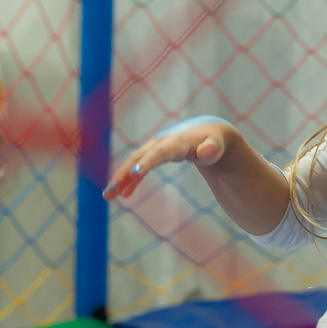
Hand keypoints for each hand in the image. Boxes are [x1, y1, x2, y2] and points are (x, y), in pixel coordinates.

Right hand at [103, 120, 233, 199]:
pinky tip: (121, 193)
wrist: (208, 132)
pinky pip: (137, 166)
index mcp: (177, 141)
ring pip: (134, 162)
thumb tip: (207, 152)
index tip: (135, 174)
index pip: (160, 153)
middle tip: (112, 190)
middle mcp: (161, 142)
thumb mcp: (218, 145)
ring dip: (120, 177)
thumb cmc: (214, 141)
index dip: (147, 163)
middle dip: (125, 173)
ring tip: (108, 195)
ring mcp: (154, 147)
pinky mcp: (152, 153)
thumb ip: (213, 149)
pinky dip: (128, 179)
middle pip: (139, 158)